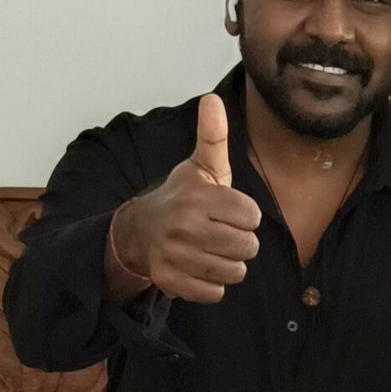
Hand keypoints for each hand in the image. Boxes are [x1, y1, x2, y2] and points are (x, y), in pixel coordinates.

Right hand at [111, 93, 261, 303]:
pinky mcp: (171, 282)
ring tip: (213, 251)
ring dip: (230, 264)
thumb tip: (213, 99)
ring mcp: (176, 256)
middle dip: (242, 242)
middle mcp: (184, 226)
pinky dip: (213, 284)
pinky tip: (201, 267)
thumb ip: (213, 136)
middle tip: (224, 234)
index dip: (246, 216)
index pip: (252, 216)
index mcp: (198, 197)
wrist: (139, 231)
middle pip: (247, 247)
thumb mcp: (199, 166)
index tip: (230, 212)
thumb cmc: (181, 198)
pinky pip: (215, 293)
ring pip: (234, 272)